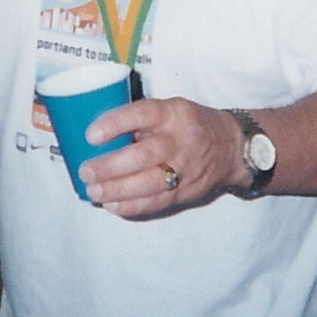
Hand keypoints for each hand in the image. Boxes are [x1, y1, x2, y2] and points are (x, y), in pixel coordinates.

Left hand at [79, 97, 248, 217]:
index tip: (91, 135)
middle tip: (86, 172)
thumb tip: (98, 138)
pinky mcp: (186, 191)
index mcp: (173, 113)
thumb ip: (141, 120)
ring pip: (148, 184)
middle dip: (110, 167)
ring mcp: (185, 168)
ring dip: (116, 191)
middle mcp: (180, 140)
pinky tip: (111, 205)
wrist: (230, 147)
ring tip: (93, 192)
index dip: (116, 124)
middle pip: (143, 155)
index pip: (143, 114)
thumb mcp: (171, 109)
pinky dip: (131, 206)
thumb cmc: (189, 124)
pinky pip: (156, 202)